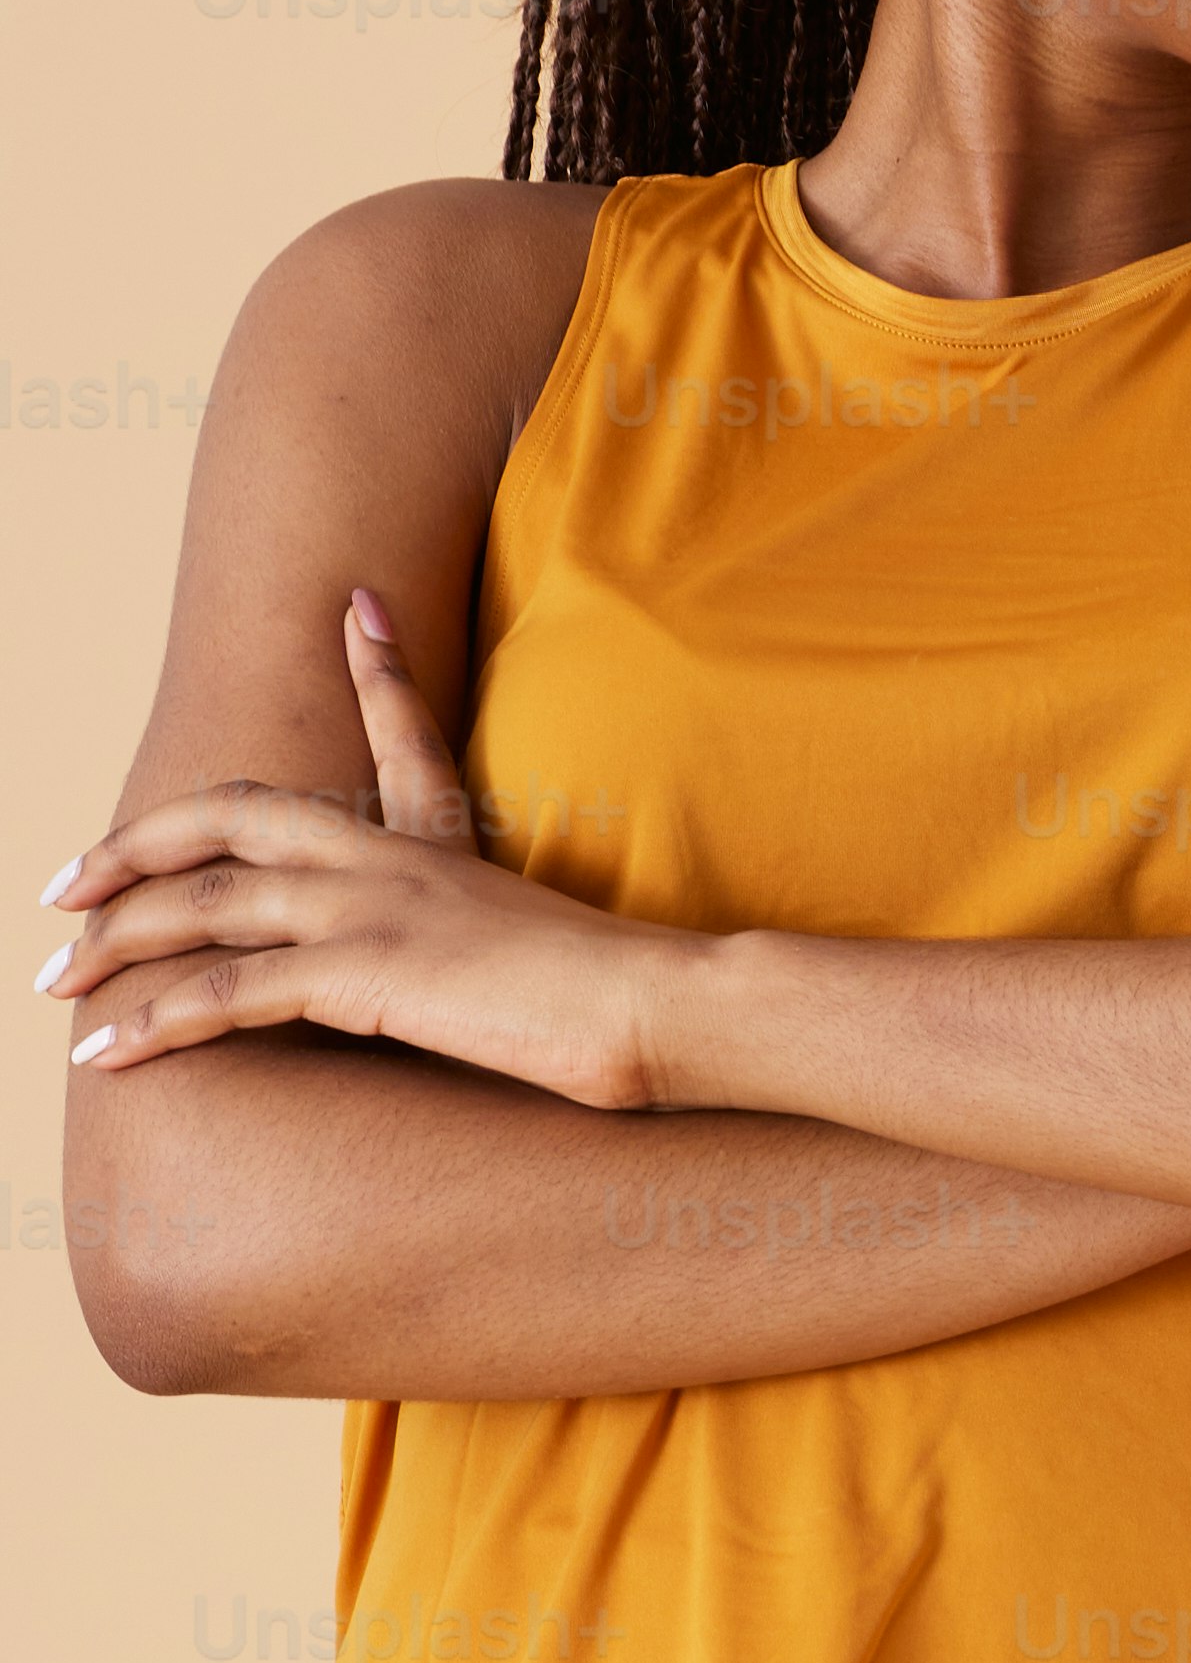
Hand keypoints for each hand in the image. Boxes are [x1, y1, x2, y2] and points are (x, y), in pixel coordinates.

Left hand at [40, 594, 688, 1114]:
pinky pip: (229, 991)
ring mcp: (373, 910)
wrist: (659, 1008)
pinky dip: (158, 1021)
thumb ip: (525, 918)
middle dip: (128, 855)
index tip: (355, 611)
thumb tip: (548, 922)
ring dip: (114, 945)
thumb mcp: (571, 928)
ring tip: (56, 982)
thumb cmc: (626, 994)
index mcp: (441, 844)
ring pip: (203, 908)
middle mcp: (390, 861)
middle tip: (63, 890)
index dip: (376, 668)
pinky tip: (109, 1051)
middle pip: (226, 825)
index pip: (396, 731)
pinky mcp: (366, 974)